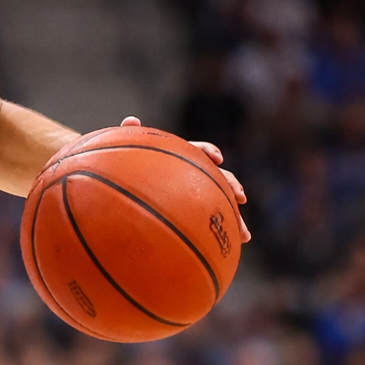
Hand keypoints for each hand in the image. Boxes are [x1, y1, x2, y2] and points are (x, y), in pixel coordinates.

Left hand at [119, 116, 249, 241]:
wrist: (121, 183)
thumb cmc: (122, 166)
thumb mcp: (123, 152)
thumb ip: (130, 136)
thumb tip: (131, 119)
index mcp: (179, 158)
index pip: (198, 150)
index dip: (208, 151)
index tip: (216, 158)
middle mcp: (192, 175)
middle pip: (218, 178)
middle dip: (231, 186)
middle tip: (240, 197)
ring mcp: (194, 194)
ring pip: (220, 203)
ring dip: (233, 217)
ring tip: (243, 235)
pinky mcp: (192, 211)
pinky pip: (208, 222)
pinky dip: (222, 232)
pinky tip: (234, 245)